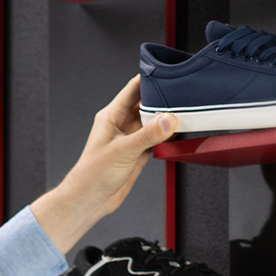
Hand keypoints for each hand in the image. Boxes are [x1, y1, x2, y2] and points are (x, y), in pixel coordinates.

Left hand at [30, 77, 177, 253]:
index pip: (133, 89)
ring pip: (153, 122)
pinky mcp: (137, 153)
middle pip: (147, 104)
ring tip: (185, 113)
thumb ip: (147, 134)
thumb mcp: (123, 150)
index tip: (168, 74)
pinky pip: (156, 139)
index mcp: (112, 116)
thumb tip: (169, 119)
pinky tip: (177, 134)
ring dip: (167, 119)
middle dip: (164, 99)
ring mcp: (130, 138)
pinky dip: (166, 136)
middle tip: (183, 95)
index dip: (150, 79)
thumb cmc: (93, 174)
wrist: (90, 200)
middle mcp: (122, 124)